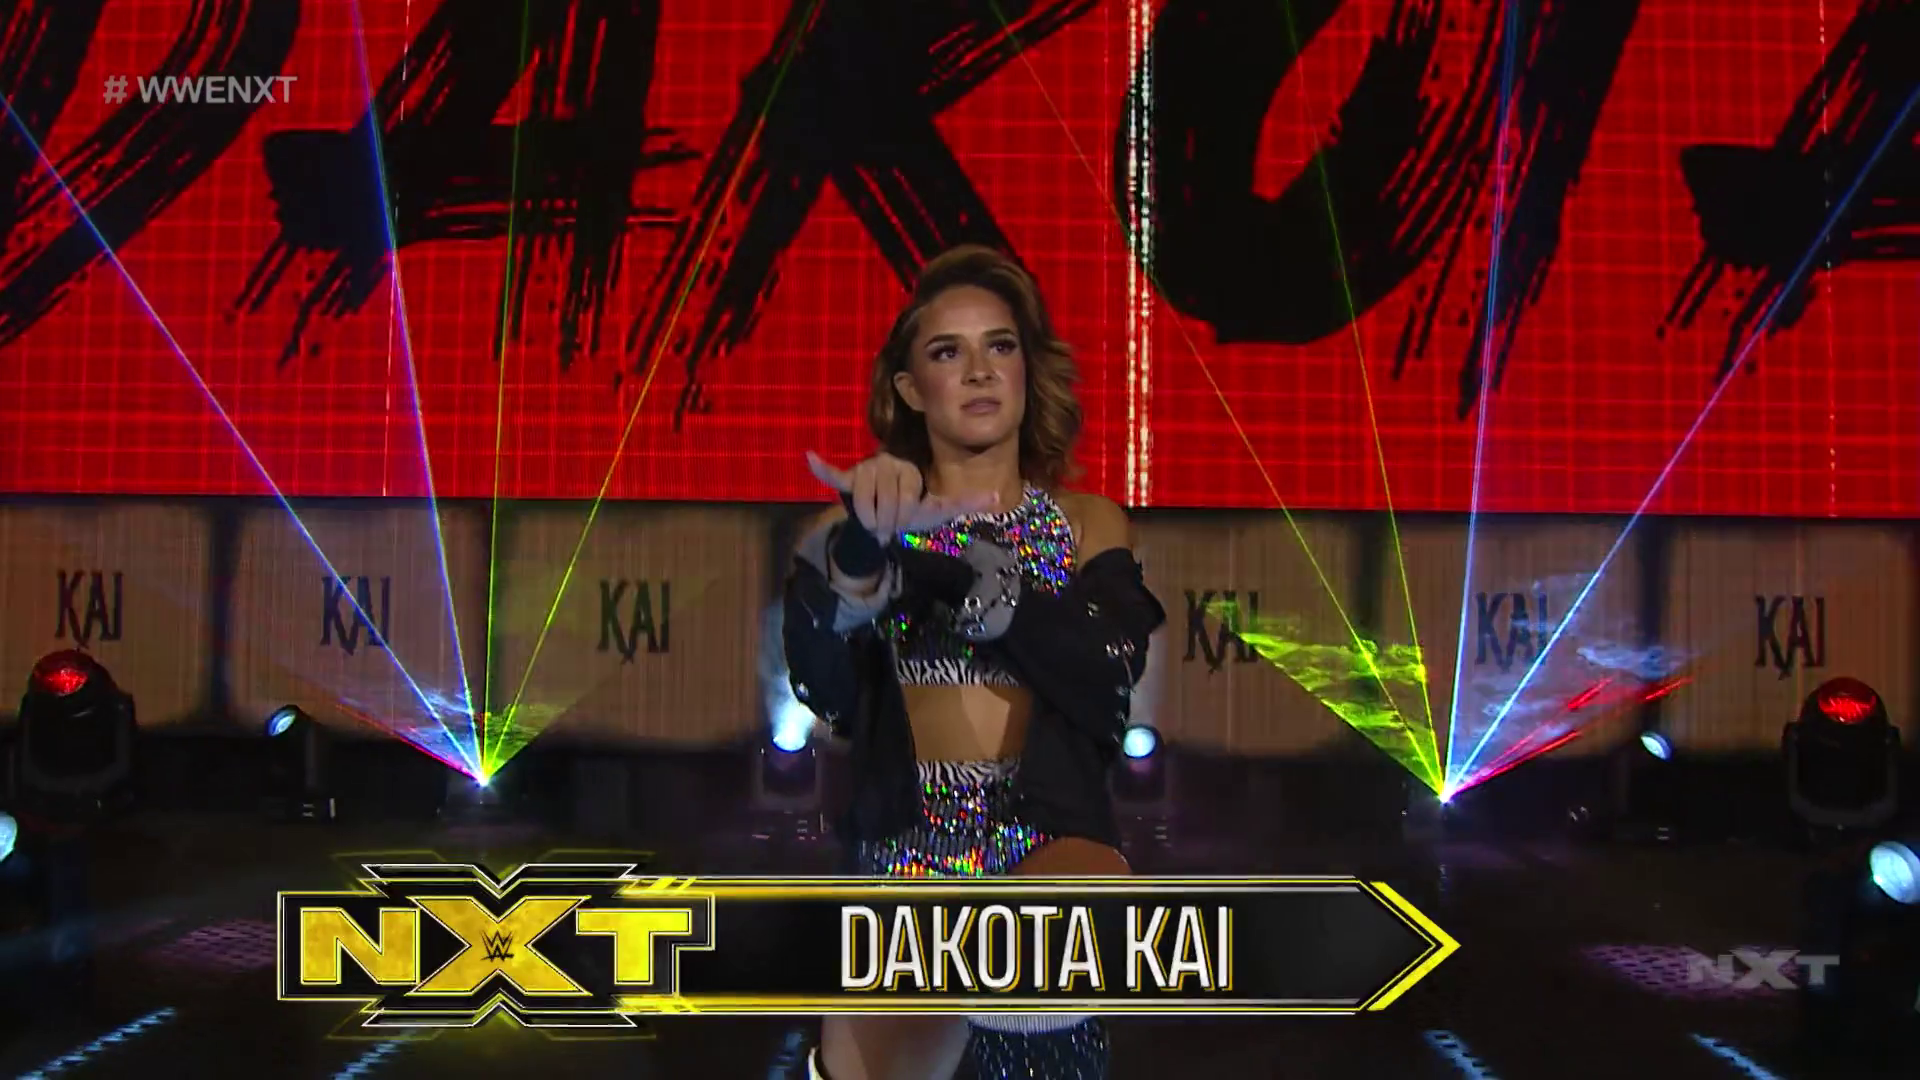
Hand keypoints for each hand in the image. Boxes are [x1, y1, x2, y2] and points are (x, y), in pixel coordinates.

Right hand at [807, 451, 998, 536]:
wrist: (888, 515)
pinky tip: (809, 457)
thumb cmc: (916, 510)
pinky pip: (834, 475)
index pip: (906, 498)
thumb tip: (997, 495)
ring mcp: (865, 470)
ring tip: (872, 522)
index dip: (903, 517)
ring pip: (861, 501)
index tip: (903, 525)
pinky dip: (822, 469)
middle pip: (884, 502)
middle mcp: (885, 462)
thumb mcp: (941, 508)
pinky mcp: (847, 479)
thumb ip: (967, 502)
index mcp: (907, 468)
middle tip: (887, 527)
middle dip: (886, 522)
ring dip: (866, 518)